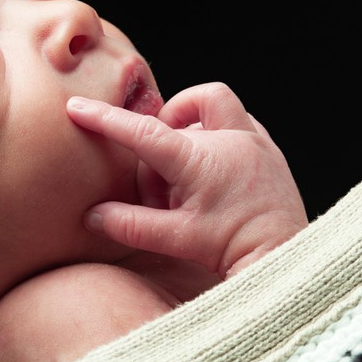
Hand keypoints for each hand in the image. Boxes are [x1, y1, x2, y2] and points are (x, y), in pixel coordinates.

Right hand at [67, 82, 307, 276]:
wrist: (284, 257)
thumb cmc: (232, 249)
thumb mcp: (175, 238)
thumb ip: (129, 225)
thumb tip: (92, 216)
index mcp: (199, 160)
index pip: (142, 132)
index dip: (106, 119)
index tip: (77, 106)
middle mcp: (228, 140)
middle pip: (172, 125)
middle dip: (156, 153)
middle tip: (158, 191)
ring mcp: (253, 140)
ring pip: (209, 105)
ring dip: (188, 126)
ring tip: (184, 169)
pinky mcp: (269, 148)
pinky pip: (238, 119)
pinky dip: (217, 131)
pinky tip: (214, 166)